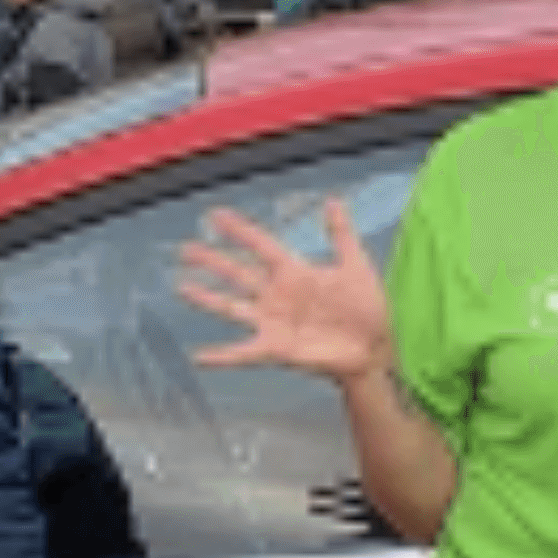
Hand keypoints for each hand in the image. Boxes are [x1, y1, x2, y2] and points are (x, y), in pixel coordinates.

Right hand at [177, 199, 392, 383]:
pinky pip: (243, 352)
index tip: (216, 215)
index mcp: (294, 272)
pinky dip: (221, 356)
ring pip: (232, 307)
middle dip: (212, 261)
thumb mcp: (356, 266)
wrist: (374, 349)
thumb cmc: (367, 309)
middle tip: (186, 249)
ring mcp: (273, 322)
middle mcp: (277, 295)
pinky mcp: (275, 348)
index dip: (239, 230)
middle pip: (237, 273)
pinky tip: (199, 357)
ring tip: (183, 288)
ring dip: (207, 299)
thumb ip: (341, 234)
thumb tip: (334, 200)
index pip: (260, 245)